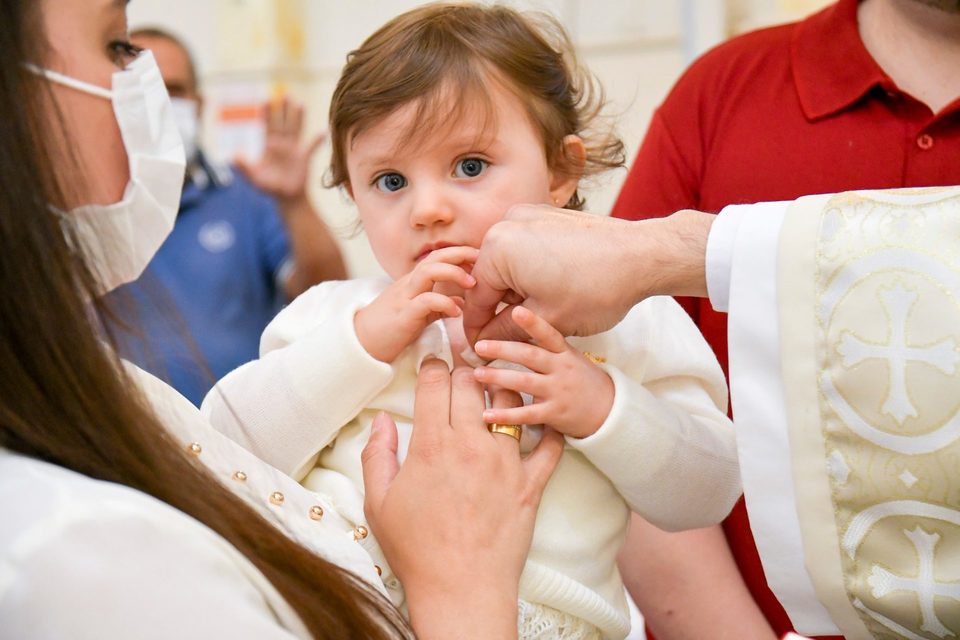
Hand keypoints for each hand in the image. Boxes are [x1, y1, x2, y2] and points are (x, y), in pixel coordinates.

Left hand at [234, 97, 323, 202]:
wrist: (286, 197)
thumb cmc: (269, 187)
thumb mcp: (254, 178)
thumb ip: (244, 167)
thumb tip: (233, 157)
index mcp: (269, 146)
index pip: (267, 125)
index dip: (266, 113)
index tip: (265, 100)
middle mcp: (281, 144)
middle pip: (282, 122)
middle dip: (283, 108)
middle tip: (284, 93)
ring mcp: (294, 149)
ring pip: (296, 129)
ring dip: (298, 117)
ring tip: (300, 103)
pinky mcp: (304, 157)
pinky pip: (312, 147)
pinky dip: (317, 140)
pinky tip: (323, 132)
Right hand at [355, 246, 477, 362]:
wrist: (360, 343)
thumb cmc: (390, 329)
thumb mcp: (419, 314)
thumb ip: (439, 306)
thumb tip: (463, 303)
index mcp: (413, 282)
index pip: (437, 257)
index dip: (459, 253)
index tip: (480, 257)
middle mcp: (408, 284)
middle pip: (434, 258)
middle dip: (460, 254)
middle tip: (482, 259)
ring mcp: (404, 298)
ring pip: (428, 272)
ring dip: (454, 273)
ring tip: (473, 283)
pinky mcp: (403, 315)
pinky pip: (425, 301)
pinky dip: (445, 303)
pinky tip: (457, 313)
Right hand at [361, 361, 563, 638]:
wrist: (461, 590)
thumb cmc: (416, 549)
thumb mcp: (379, 501)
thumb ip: (377, 454)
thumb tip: (381, 420)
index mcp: (433, 444)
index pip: (436, 382)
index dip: (434, 365)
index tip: (433, 364)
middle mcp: (472, 444)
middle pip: (473, 383)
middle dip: (466, 369)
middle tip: (464, 367)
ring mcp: (506, 461)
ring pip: (512, 402)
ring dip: (504, 387)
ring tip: (499, 384)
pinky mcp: (531, 482)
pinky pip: (550, 445)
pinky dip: (548, 429)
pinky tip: (541, 421)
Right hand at [463, 204, 714, 343]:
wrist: (642, 256)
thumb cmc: (596, 288)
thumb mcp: (546, 320)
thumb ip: (505, 332)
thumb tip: (483, 345)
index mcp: (497, 249)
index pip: (475, 300)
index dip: (478, 332)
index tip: (482, 353)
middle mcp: (505, 224)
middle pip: (490, 279)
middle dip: (502, 308)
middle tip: (520, 336)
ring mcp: (526, 215)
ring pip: (508, 264)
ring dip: (518, 290)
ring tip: (546, 311)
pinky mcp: (544, 215)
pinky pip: (525, 249)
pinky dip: (532, 271)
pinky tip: (555, 289)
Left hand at [473, 306, 613, 438]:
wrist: (609, 411)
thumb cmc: (583, 381)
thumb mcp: (570, 358)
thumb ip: (545, 348)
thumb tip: (515, 331)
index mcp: (564, 353)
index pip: (549, 334)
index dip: (533, 322)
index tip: (516, 311)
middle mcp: (561, 369)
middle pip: (530, 356)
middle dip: (503, 349)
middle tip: (479, 345)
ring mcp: (558, 392)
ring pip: (525, 382)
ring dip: (498, 378)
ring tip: (476, 374)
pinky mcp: (555, 414)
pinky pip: (527, 414)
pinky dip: (506, 414)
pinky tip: (487, 414)